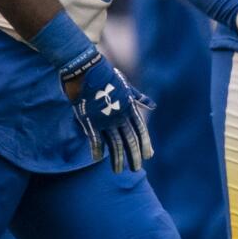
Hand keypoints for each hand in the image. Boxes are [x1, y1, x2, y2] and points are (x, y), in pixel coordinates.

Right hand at [62, 52, 153, 172]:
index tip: (148, 156)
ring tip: (119, 171)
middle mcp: (120, 114)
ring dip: (117, 159)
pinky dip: (97, 150)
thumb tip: (153, 106)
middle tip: (136, 169)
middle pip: (130, 140)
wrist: (85, 67)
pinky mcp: (90, 119)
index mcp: (129, 106)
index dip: (145, 143)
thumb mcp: (125, 85)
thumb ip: (138, 97)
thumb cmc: (105, 74)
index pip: (141, 129)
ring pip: (115, 143)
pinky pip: (96, 139)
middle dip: (134, 156)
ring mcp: (105, 118)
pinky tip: (98, 159)